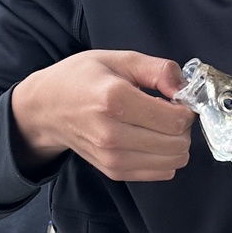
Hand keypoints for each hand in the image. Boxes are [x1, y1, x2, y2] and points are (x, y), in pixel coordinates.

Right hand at [10, 51, 193, 180]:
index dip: (185, 108)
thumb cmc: (80, 79)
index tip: (176, 99)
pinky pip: (161, 173)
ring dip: (176, 143)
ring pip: (173, 162)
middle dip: (182, 126)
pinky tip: (150, 139)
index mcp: (114, 99)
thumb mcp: (118, 59)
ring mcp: (112, 157)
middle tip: (169, 111)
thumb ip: (157, 69)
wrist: (45, 108)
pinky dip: (164, 157)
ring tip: (158, 125)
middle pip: (177, 143)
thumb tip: (184, 88)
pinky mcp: (113, 171)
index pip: (175, 119)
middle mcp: (112, 134)